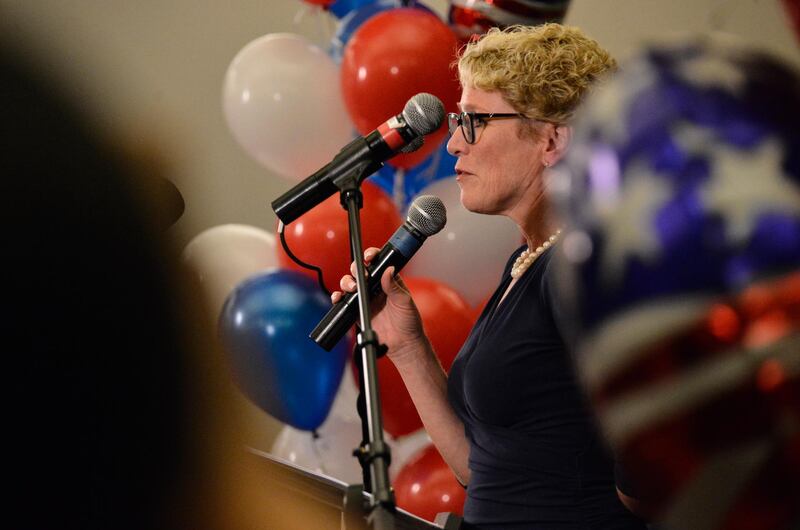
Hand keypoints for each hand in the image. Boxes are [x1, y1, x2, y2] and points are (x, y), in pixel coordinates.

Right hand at [331, 247, 426, 361]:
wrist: (403, 344)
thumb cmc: (409, 322)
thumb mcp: (404, 301)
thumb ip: (394, 286)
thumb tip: (388, 270)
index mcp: (389, 281)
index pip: (378, 263)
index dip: (371, 256)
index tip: (369, 257)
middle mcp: (376, 287)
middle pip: (360, 271)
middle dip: (356, 269)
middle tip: (359, 275)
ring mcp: (366, 298)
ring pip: (350, 283)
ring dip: (347, 282)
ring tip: (351, 288)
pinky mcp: (358, 310)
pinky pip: (344, 301)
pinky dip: (338, 297)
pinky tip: (339, 298)